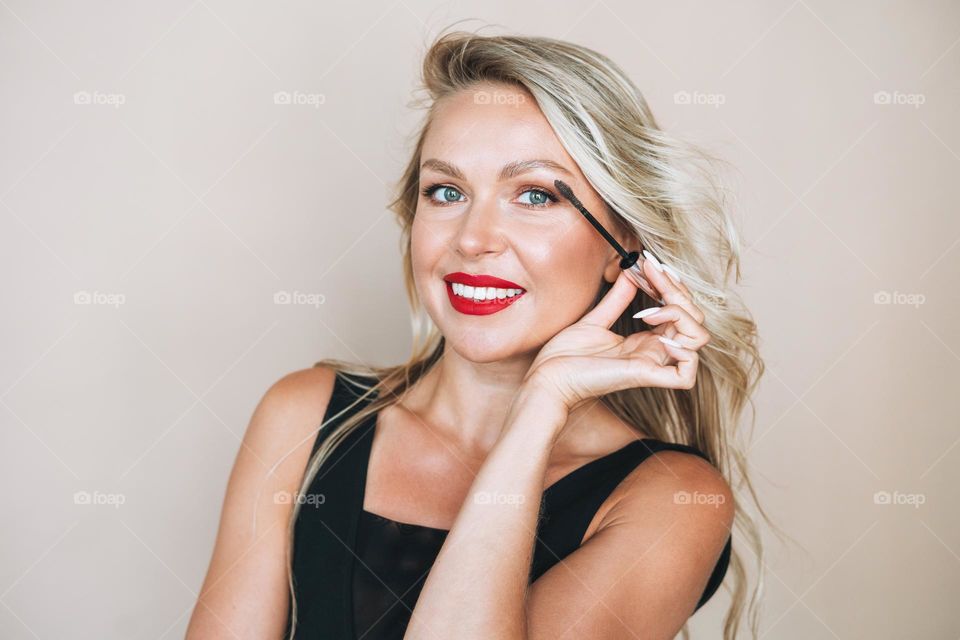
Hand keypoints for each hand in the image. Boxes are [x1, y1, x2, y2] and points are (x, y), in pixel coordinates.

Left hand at [522, 255, 710, 412]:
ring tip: (650, 311)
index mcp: (646, 341)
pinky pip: (686, 375)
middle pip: (694, 320)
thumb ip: (618, 299)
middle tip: (650, 274)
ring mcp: (651, 365)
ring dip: (682, 315)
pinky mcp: (644, 377)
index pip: (680, 311)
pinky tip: (661, 337)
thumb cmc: (566, 356)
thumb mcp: (596, 319)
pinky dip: (685, 352)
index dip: (672, 285)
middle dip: (678, 292)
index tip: (650, 264)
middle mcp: (654, 353)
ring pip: (698, 340)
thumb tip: (631, 273)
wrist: (547, 377)